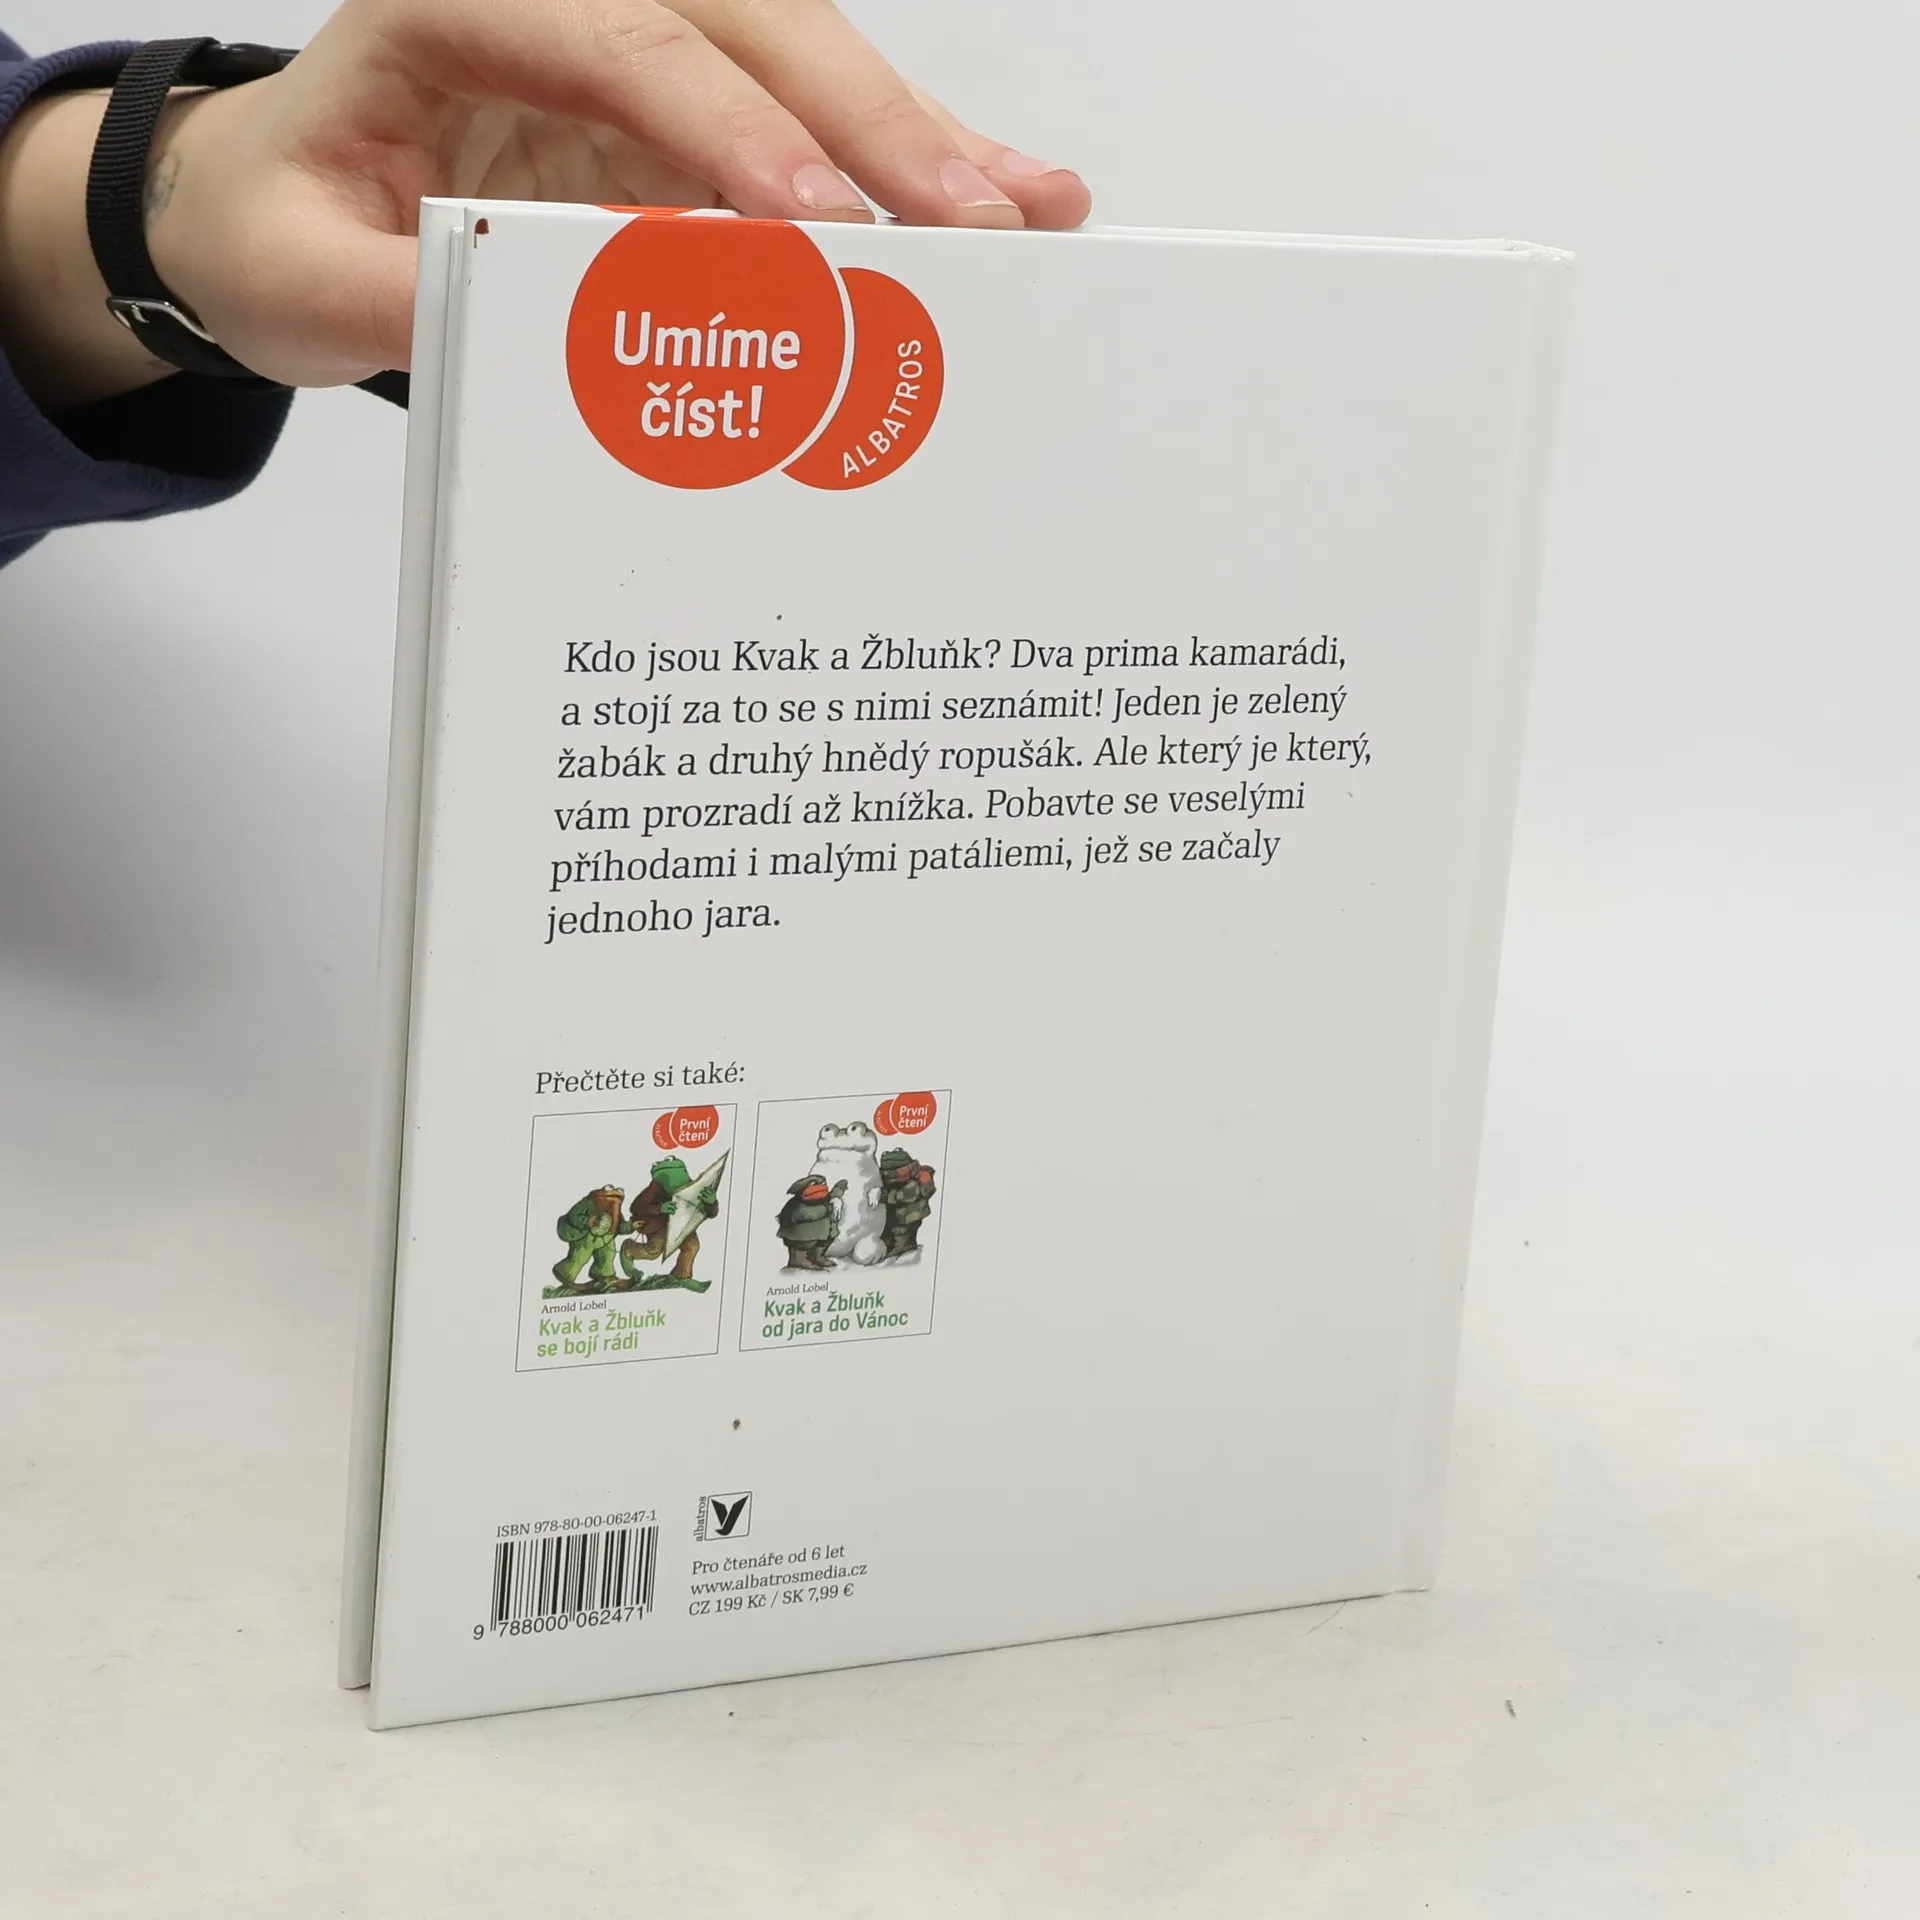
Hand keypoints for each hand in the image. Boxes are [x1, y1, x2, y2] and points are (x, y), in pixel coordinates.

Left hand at [152, 0, 1090, 388]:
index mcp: (463, 2)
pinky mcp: (689, 119)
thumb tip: (550, 326)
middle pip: (748, 26)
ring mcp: (643, 54)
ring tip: (1032, 206)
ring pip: (804, 64)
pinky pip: (809, 127)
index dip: (728, 126)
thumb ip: (408, 294)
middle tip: (969, 219)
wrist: (275, 208)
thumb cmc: (286, 223)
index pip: (619, 39)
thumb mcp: (302, 273)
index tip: (816, 220)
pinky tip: (998, 195)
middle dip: (868, 122)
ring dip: (920, 136)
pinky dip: (901, 163)